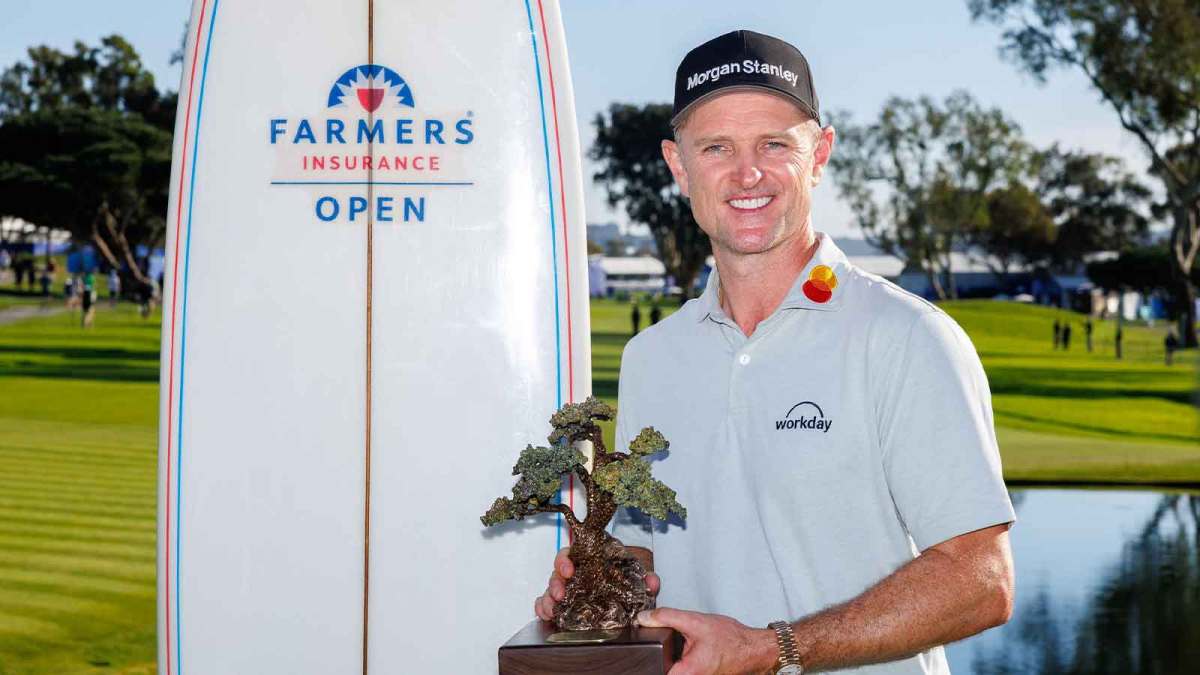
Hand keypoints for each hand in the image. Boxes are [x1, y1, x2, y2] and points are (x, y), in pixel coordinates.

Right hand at [534, 547, 660, 620]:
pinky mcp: (564, 608)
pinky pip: (546, 605)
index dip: (565, 560)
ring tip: (552, 609)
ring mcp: (569, 591)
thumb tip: (652, 582)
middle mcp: (576, 575)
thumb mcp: (638, 582)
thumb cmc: (626, 586)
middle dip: (555, 582)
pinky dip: (542, 609)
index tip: (569, 569)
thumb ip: (646, 580)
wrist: (627, 608)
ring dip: (547, 598)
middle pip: (557, 573)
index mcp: (589, 562)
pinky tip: (546, 615)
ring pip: (550, 590)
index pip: (571, 554)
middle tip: (560, 593)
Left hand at [637, 607, 776, 674]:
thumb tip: (644, 617)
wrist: (751, 648)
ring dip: (668, 655)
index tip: (641, 646)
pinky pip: (678, 667)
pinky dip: (677, 656)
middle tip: (670, 639)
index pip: (653, 669)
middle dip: (657, 653)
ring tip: (681, 642)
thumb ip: (667, 618)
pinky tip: (685, 647)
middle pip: (659, 667)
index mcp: (686, 672)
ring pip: (668, 667)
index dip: (645, 658)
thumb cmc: (732, 640)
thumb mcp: (695, 622)